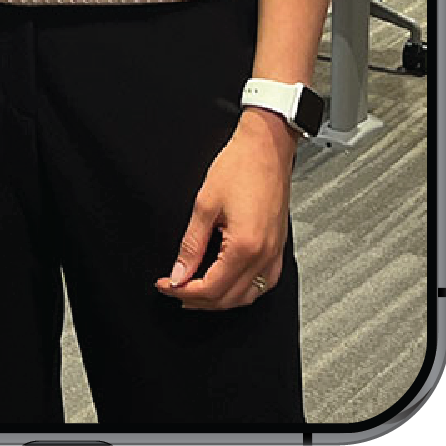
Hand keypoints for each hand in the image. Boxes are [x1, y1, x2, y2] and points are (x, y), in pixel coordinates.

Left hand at [156, 109, 296, 309]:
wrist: (267, 145)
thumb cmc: (241, 166)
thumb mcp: (205, 206)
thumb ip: (191, 246)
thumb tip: (179, 273)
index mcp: (245, 245)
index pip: (210, 287)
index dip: (181, 291)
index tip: (165, 284)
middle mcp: (264, 253)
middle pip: (228, 298)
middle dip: (198, 299)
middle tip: (176, 289)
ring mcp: (275, 250)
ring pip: (249, 295)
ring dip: (221, 299)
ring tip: (198, 291)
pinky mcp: (280, 244)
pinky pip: (265, 281)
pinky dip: (245, 290)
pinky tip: (231, 283)